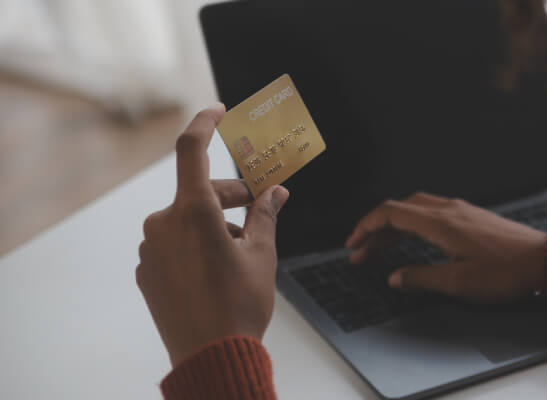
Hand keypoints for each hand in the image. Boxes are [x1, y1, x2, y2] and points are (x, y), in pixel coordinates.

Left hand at [136, 103, 289, 365]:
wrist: (211, 357)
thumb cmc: (239, 307)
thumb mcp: (262, 255)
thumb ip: (265, 215)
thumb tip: (275, 193)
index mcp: (193, 212)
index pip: (192, 149)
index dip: (205, 123)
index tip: (218, 111)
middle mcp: (163, 224)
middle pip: (198, 190)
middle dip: (231, 194)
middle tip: (259, 206)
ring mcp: (150, 248)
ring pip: (187, 219)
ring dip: (214, 223)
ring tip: (242, 250)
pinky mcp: (146, 269)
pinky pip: (173, 243)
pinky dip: (196, 244)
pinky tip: (217, 268)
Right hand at [346, 193, 546, 301]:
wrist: (544, 260)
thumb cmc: (506, 272)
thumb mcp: (459, 282)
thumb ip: (422, 278)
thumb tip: (395, 278)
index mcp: (440, 223)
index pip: (391, 213)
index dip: (366, 226)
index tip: (353, 243)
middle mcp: (449, 211)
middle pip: (400, 209)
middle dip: (376, 228)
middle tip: (362, 251)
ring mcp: (462, 212)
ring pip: (416, 209)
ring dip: (394, 227)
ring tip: (381, 248)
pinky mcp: (472, 218)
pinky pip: (432, 213)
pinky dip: (414, 225)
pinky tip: (415, 241)